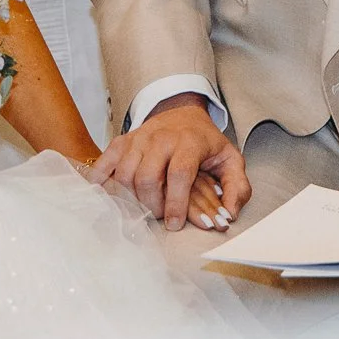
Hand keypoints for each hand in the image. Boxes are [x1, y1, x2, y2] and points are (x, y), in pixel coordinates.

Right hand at [88, 94, 248, 233]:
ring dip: (132, 198)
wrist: (183, 112)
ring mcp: (138, 138)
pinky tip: (107, 194)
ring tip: (145, 207)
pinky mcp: (122, 141)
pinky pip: (105, 162)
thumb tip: (230, 214)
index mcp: (188, 142)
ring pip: (125, 174)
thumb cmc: (206, 142)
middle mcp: (161, 138)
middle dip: (153, 205)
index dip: (176, 204)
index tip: (175, 225)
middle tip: (160, 216)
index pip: (179, 175)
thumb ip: (237, 187)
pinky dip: (101, 180)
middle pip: (148, 177)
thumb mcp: (230, 160)